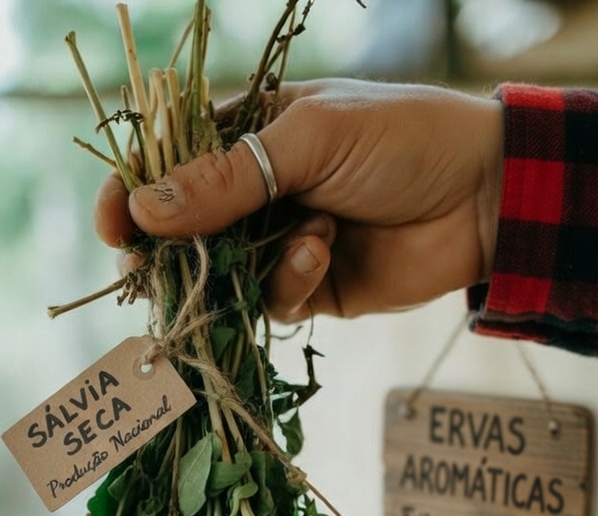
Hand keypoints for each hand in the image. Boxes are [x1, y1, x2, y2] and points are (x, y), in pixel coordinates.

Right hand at [94, 79, 503, 321]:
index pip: (168, 162)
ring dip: (246, 267)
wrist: (483, 197)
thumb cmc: (402, 139)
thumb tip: (143, 210)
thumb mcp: (311, 139)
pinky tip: (326, 253)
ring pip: (223, 274)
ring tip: (306, 241)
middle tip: (153, 270)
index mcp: (250, 132)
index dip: (132, 192)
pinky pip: (272, 300)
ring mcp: (280, 240)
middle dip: (170, 252)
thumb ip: (228, 178)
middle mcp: (256, 188)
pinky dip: (291, 282)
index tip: (113, 227)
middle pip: (184, 229)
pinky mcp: (310, 287)